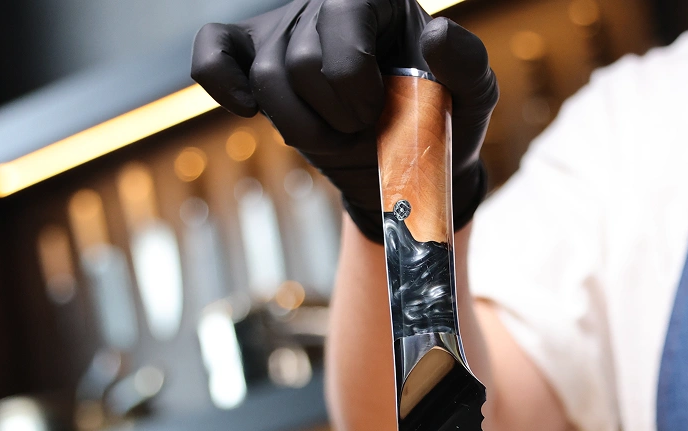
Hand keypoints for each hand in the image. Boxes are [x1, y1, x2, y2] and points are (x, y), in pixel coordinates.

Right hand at [192, 0, 497, 242]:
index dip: (355, 81)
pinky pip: (213, 55)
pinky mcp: (253, 61)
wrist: (409, 158)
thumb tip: (435, 35)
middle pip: (300, 61)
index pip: (341, 17)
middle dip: (335, 113)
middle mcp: (322, 4)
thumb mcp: (473, 95)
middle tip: (364, 127)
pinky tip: (247, 110)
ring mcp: (283, 30)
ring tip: (337, 135)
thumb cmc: (441, 116)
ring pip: (266, 79)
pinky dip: (221, 83)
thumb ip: (466, 64)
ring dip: (303, 127)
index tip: (380, 108)